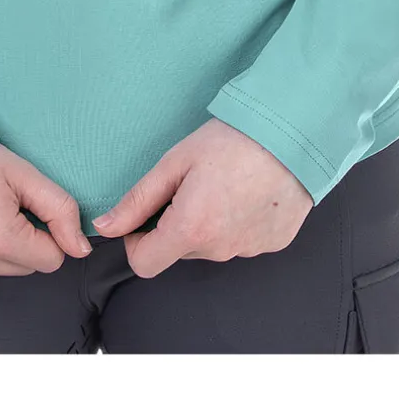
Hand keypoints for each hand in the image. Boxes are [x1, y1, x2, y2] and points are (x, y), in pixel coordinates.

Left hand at [91, 118, 313, 276]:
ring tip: (224, 182)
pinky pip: (242, 241)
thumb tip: (105, 225)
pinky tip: (247, 191)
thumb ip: (138, 199)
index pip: (144, 265)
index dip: (137, 241)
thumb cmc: (232, 140)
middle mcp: (220, 251)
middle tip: (192, 183)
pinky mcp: (273, 244)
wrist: (293, 133)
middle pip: (180, 250)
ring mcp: (249, 251)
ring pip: (212, 245)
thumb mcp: (176, 162)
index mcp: (191, 231)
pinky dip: (237, 222)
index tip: (147, 214)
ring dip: (208, 223)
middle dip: (176, 223)